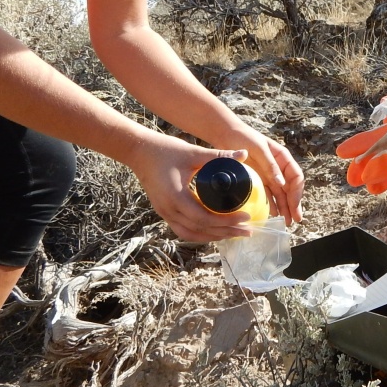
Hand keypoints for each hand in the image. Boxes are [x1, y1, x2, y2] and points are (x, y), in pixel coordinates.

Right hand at [128, 133, 262, 242]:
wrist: (138, 151)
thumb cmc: (165, 150)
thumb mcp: (194, 152)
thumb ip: (219, 155)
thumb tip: (244, 154)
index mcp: (176, 197)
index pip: (205, 218)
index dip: (227, 221)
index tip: (246, 218)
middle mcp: (169, 210)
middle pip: (201, 230)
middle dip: (226, 232)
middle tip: (248, 231)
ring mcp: (164, 213)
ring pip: (191, 234)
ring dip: (214, 236)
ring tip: (235, 233)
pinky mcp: (164, 211)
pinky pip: (184, 229)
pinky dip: (201, 233)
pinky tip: (215, 230)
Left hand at [222, 124, 304, 224]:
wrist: (226, 134)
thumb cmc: (244, 138)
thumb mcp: (259, 150)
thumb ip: (271, 166)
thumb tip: (282, 184)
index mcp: (283, 158)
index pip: (296, 177)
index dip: (297, 192)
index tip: (294, 205)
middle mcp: (278, 168)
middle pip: (290, 188)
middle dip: (294, 204)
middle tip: (295, 219)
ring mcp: (269, 175)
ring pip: (281, 194)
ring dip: (285, 207)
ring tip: (286, 222)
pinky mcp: (258, 180)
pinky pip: (268, 194)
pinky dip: (272, 204)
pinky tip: (274, 215)